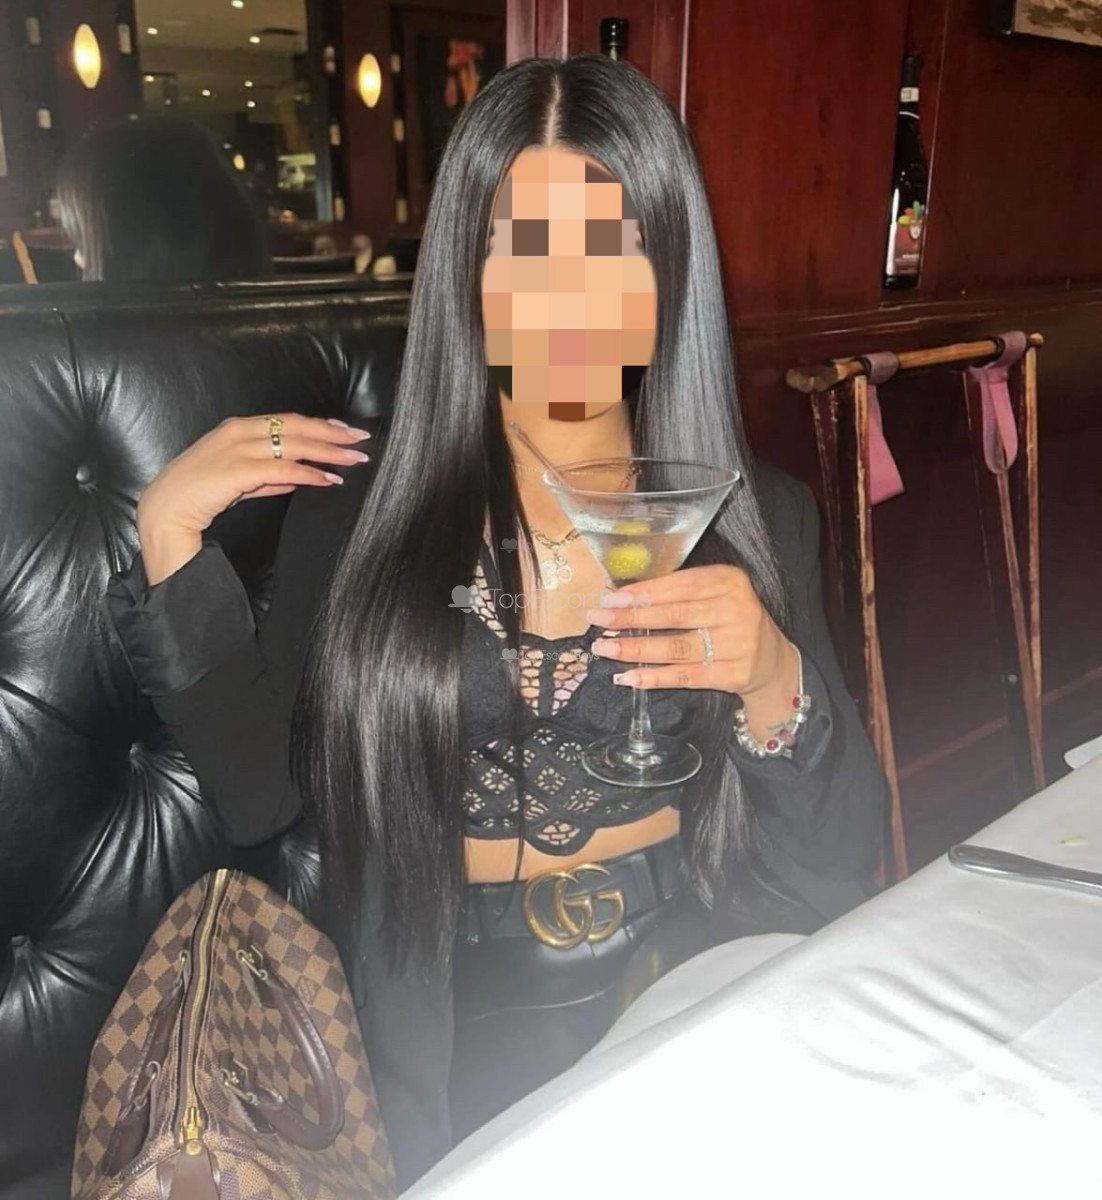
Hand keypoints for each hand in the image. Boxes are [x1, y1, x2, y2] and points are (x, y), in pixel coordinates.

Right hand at [137, 413, 371, 583]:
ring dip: (329, 452)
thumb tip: (298, 478)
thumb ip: (268, 478)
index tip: (344, 430)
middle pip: (297, 427)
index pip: (287, 420)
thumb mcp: (239, 481)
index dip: (319, 425)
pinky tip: (329, 479)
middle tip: (361, 440)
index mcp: (238, 428)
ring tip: (354, 460)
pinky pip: (284, 469)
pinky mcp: (239, 470)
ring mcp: (239, 449)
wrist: (166, 509)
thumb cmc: (200, 495)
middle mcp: (240, 431)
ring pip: (295, 445)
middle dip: (332, 433)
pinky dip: (309, 473)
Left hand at [586, 565, 799, 738]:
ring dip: (635, 649)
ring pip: (675, 648)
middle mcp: (736, 610)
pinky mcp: (733, 674)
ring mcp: (736, 644)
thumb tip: (620, 598)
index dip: (642, 593)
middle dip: (629, 619)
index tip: (609, 599)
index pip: (678, 585)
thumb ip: (677, 592)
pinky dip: (653, 677)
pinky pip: (685, 676)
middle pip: (673, 615)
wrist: (771, 660)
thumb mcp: (714, 594)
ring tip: (604, 649)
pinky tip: (628, 677)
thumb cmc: (730, 619)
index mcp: (729, 581)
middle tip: (597, 621)